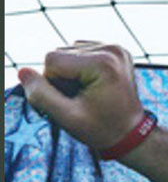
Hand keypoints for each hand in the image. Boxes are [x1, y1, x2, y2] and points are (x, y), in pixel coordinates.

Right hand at [17, 41, 148, 149]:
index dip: (53, 83)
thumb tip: (23, 72)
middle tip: (80, 98)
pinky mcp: (114, 50)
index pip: (52, 60)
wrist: (130, 133)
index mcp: (103, 63)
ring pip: (68, 52)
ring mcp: (115, 48)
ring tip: (87, 92)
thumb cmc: (101, 128)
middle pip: (60, 54)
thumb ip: (42, 95)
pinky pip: (80, 52)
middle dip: (62, 77)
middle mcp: (112, 49)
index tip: (71, 100)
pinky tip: (92, 84)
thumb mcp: (67, 117)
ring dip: (70, 72)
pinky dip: (80, 68)